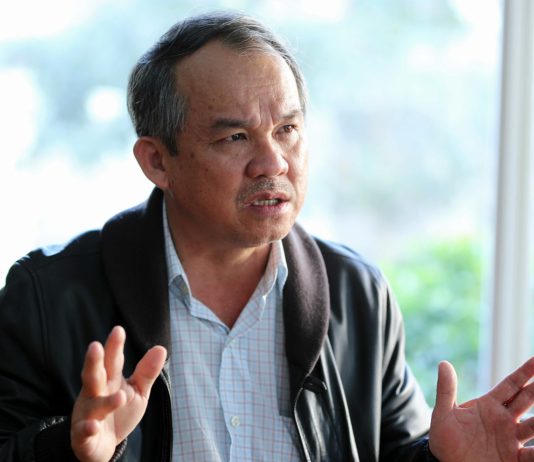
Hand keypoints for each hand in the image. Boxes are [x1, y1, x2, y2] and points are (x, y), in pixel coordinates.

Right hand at [71, 326, 166, 461]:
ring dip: (106, 401)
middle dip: (94, 362)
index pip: (112, 361)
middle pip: (94, 375)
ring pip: (94, 404)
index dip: (114, 346)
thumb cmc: (120, 411)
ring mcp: (87, 413)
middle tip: (95, 346)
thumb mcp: (137, 391)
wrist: (102, 445)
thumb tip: (161, 348)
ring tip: (120, 396)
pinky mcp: (83, 435)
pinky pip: (84, 431)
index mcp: (109, 380)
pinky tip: (94, 426)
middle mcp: (95, 393)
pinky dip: (88, 429)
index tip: (118, 330)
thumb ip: (146, 371)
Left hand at [429, 358, 533, 460]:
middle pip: (527, 401)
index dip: (525, 373)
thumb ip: (446, 390)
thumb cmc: (444, 438)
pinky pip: (532, 455)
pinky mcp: (514, 459)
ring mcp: (511, 439)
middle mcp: (504, 420)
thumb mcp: (443, 414)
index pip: (512, 385)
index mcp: (489, 405)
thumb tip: (443, 363)